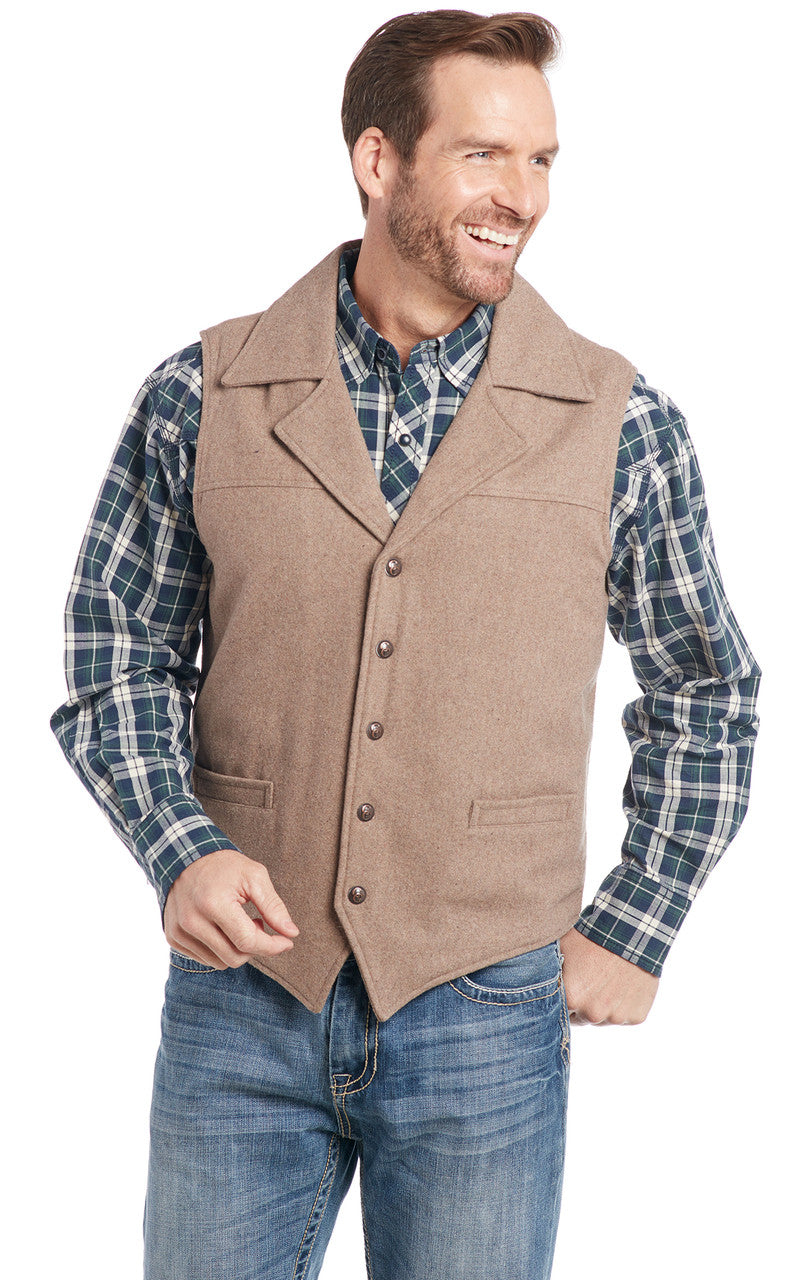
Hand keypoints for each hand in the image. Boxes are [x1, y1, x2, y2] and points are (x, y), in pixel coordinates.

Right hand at [163, 848, 298, 968]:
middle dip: (255, 946)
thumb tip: (291, 933)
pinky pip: (205, 959)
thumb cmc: (224, 866)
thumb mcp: (254, 877)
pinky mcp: (174, 937)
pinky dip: (220, 949)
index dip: (272, 946)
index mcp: (213, 904)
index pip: (247, 941)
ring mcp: (180, 932)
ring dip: (238, 949)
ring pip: (221, 962)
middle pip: (235, 957)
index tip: (287, 941)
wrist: (185, 858)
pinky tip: (223, 928)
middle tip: (258, 922)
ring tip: (240, 922)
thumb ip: (273, 907)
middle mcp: (192, 922)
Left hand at [559, 927, 658, 1024]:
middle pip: (585, 1017)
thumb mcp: (563, 949)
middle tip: (594, 981)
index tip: (575, 986)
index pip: (562, 1013)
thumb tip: (537, 982)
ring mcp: (616, 1017)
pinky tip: (626, 985)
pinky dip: (626, 1005)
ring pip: (606, 1018)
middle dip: (586, 1003)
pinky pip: (627, 1016)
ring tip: (611, 980)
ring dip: (607, 1005)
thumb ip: (551, 975)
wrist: (630, 933)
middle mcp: (593, 1013)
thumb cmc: (593, 938)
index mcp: (571, 999)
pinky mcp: (636, 1016)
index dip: (568, 998)